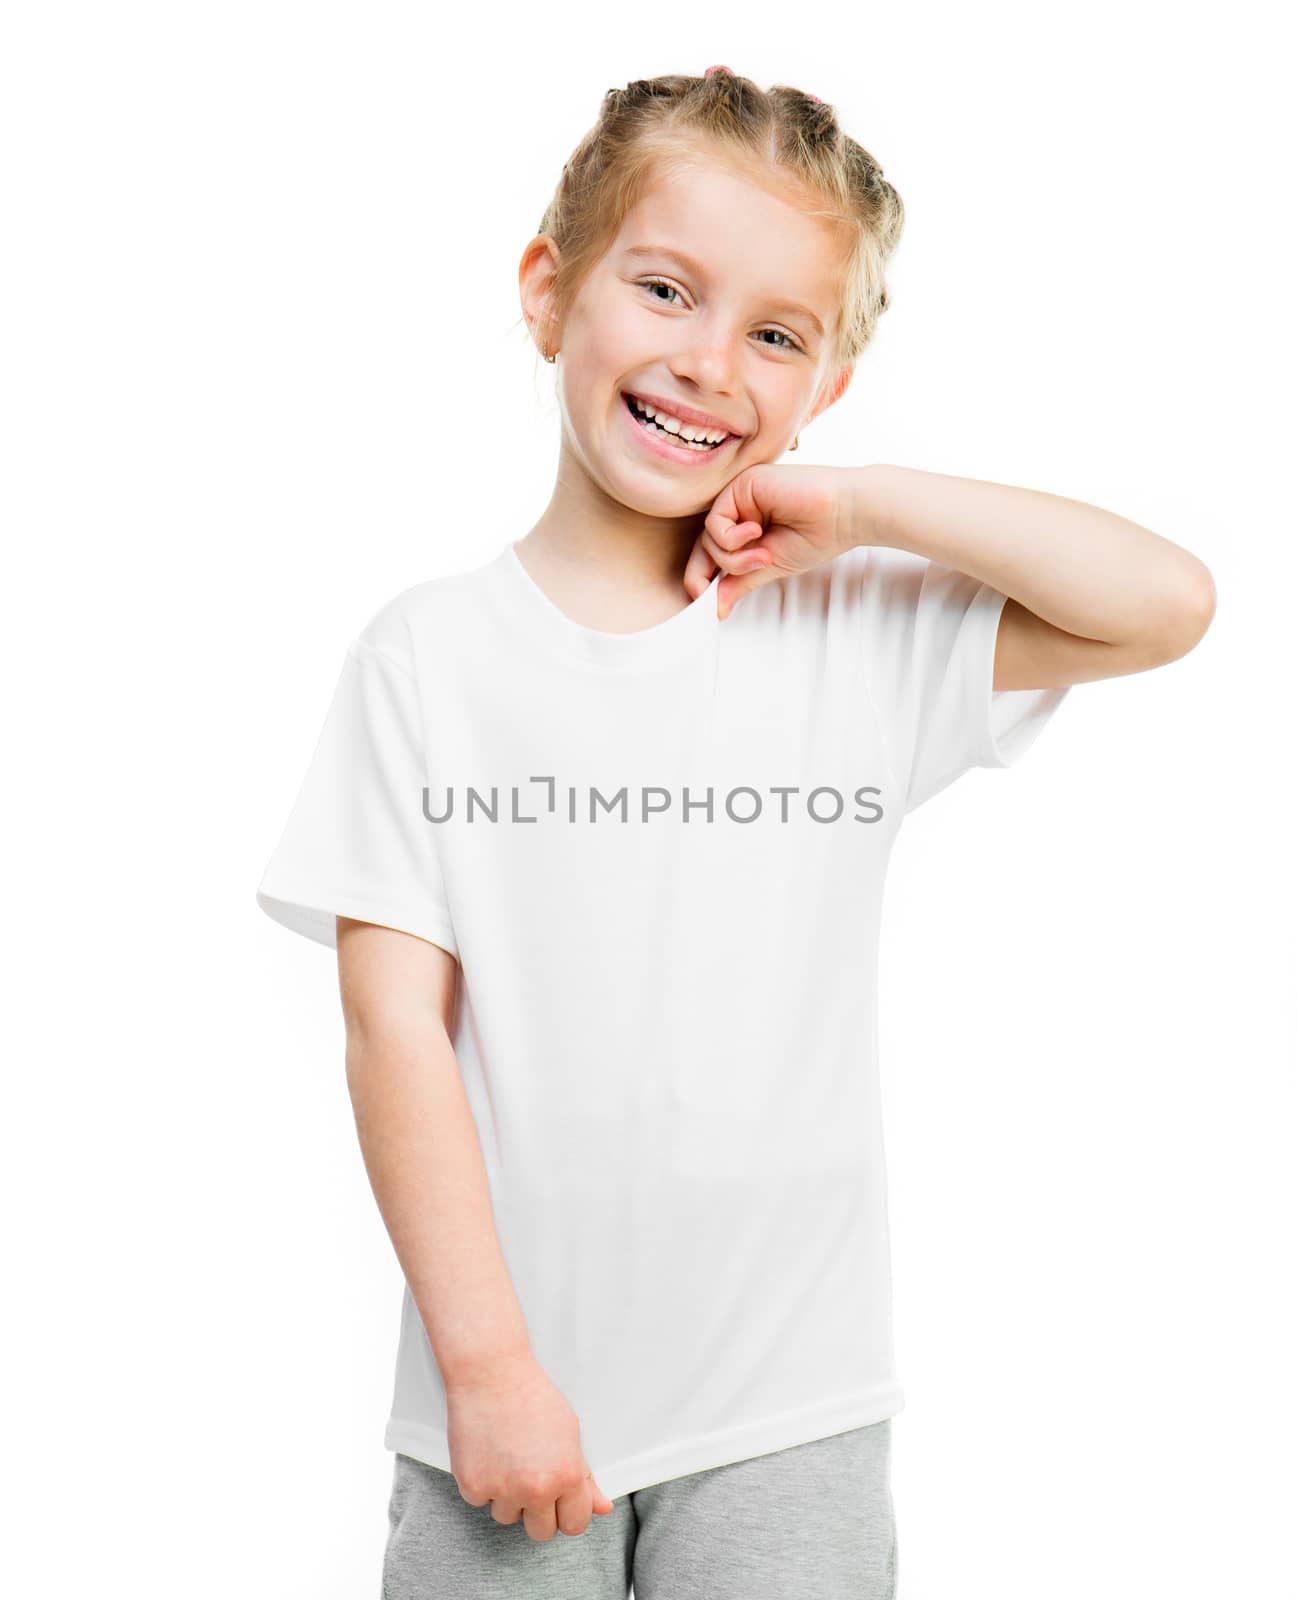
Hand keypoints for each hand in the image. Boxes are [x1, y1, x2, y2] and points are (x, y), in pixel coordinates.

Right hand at [446, 1350, 615, 1540]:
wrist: (491, 1373)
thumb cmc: (533, 1397)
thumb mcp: (570, 1433)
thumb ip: (585, 1478)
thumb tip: (603, 1509)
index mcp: (566, 1476)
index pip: (574, 1525)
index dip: (568, 1513)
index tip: (560, 1501)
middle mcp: (536, 1488)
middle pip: (541, 1532)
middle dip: (539, 1513)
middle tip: (531, 1479)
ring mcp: (502, 1489)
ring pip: (508, 1517)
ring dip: (508, 1497)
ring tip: (508, 1457)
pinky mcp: (472, 1486)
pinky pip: (481, 1502)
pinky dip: (483, 1484)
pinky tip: (488, 1452)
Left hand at [685, 463, 858, 618]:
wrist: (843, 514)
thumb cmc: (816, 537)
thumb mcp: (770, 568)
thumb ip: (739, 583)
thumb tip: (715, 608)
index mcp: (745, 528)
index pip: (711, 554)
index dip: (701, 579)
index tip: (704, 604)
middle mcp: (738, 510)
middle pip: (703, 547)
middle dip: (713, 573)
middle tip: (719, 592)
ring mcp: (737, 497)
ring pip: (708, 539)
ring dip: (734, 558)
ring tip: (764, 556)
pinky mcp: (740, 486)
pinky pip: (715, 523)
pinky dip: (733, 539)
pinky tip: (758, 530)